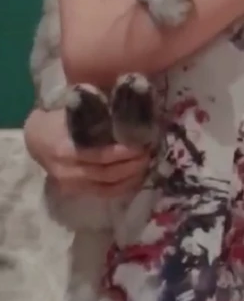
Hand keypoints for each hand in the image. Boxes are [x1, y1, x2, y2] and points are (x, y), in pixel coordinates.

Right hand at [24, 107, 150, 197]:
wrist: (36, 139)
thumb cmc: (59, 120)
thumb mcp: (74, 112)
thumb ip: (96, 112)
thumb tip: (128, 107)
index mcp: (66, 148)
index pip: (99, 155)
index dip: (123, 153)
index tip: (141, 144)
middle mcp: (68, 170)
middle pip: (106, 173)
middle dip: (131, 165)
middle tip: (149, 153)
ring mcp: (71, 184)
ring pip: (107, 186)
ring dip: (130, 177)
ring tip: (146, 164)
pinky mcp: (75, 191)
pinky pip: (103, 194)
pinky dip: (122, 188)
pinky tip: (136, 178)